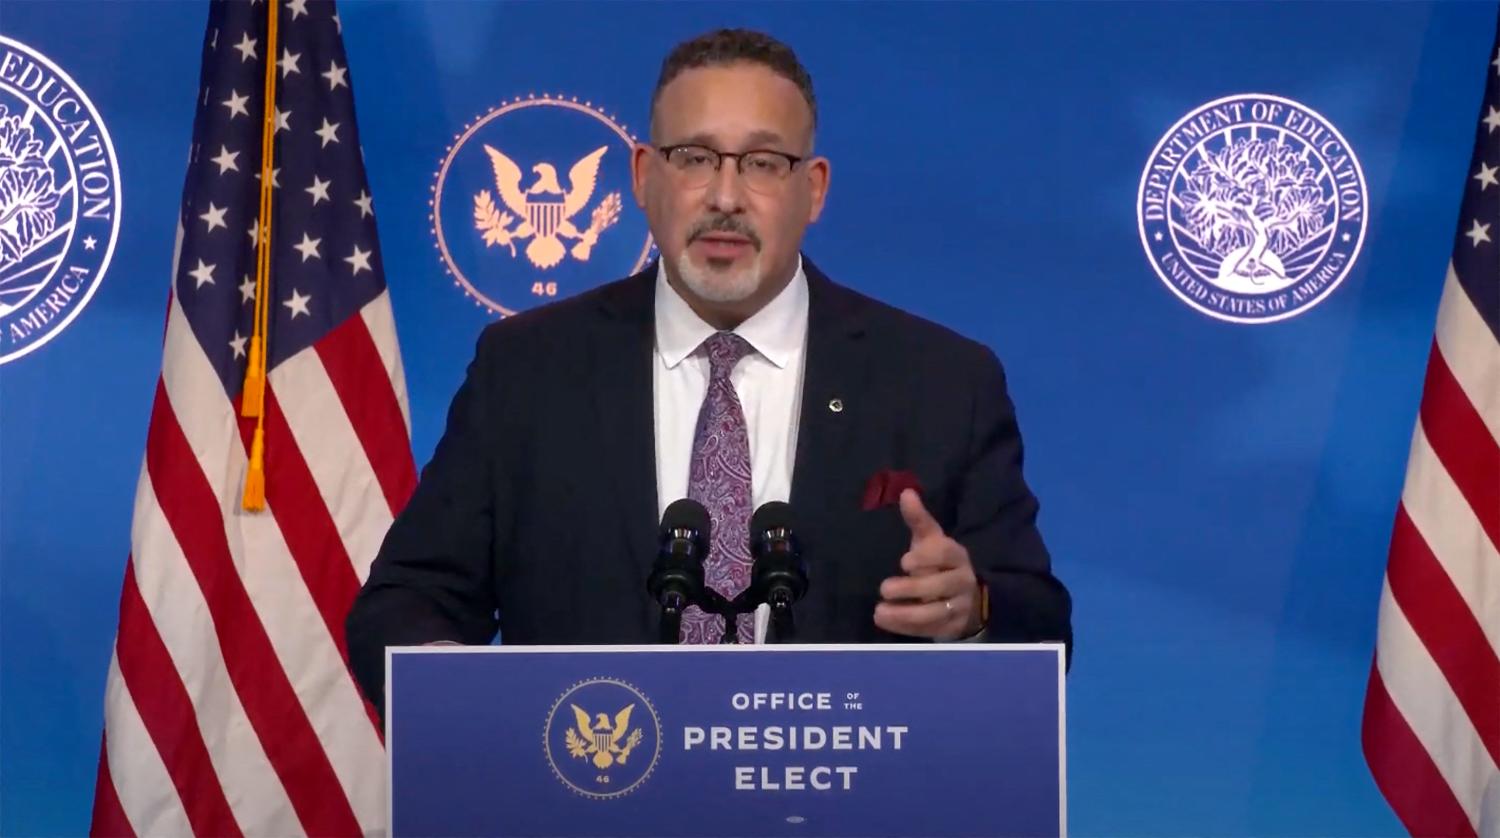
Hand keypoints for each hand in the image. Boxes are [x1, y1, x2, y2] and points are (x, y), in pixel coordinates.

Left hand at [873, 489, 982, 639]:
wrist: (966, 598)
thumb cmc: (940, 564)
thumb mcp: (930, 541)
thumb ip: (918, 520)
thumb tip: (906, 492)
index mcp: (956, 556)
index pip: (945, 554)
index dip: (926, 558)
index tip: (904, 562)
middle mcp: (961, 581)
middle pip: (939, 585)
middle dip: (911, 588)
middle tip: (884, 588)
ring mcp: (959, 606)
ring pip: (934, 613)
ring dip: (905, 614)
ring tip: (879, 611)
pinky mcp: (951, 628)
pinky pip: (929, 630)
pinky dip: (906, 628)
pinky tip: (885, 621)